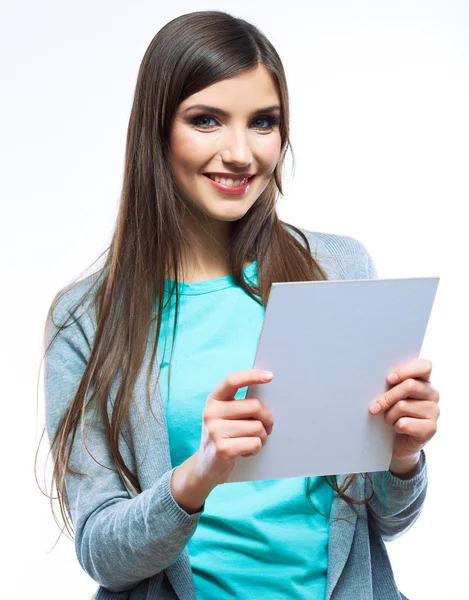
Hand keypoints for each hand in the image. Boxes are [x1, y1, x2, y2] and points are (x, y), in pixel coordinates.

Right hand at [193, 369, 274, 486]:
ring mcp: (215, 431)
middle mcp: (211, 413)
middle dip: (267, 418)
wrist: (205, 467)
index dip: (252, 376)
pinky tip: (246, 452)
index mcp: (213, 400)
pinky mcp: (222, 449)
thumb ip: (240, 405)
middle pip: (254, 406)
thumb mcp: (225, 416)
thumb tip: (270, 394)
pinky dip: (256, 449)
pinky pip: (255, 443)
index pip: (232, 380)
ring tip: (252, 441)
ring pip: (257, 427)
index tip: (270, 376)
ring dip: (262, 437)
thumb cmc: (223, 436)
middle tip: (267, 427)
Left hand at [369, 358, 439, 461]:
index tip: (389, 379)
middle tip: (374, 407)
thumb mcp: (391, 395)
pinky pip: (405, 423)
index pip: (424, 366)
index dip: (406, 370)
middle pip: (409, 386)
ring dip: (389, 415)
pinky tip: (398, 428)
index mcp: (424, 381)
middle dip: (387, 397)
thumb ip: (390, 384)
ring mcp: (434, 411)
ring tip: (390, 419)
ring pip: (403, 405)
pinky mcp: (431, 428)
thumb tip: (373, 379)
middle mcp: (433, 394)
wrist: (397, 441)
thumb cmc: (392, 412)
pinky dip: (395, 426)